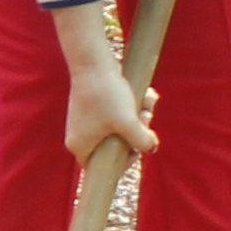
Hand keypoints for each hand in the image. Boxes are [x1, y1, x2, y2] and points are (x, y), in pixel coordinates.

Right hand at [59, 51, 147, 167]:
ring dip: (137, 116)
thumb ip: (142, 141)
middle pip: (115, 145)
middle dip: (136, 132)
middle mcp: (79, 136)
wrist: (93, 63)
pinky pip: (116, 114)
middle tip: (145, 117)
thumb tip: (151, 148)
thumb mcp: (128, 122)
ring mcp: (85, 121)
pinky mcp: (92, 106)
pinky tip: (145, 95)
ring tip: (147, 102)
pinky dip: (130, 106)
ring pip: (119, 128)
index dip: (124, 161)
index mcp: (80, 146)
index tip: (138, 149)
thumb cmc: (107, 96)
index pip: (102, 167)